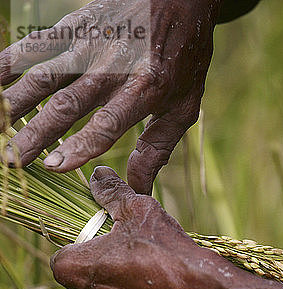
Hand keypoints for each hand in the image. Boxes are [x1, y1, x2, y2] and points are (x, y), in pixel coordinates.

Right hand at [0, 0, 220, 193]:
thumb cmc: (183, 57)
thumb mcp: (184, 106)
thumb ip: (159, 147)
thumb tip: (139, 188)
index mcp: (145, 88)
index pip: (108, 123)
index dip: (80, 146)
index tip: (54, 166)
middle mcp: (113, 66)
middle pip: (68, 105)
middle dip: (36, 134)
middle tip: (10, 160)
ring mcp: (92, 44)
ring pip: (46, 75)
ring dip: (17, 103)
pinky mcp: (76, 25)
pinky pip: (38, 44)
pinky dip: (12, 61)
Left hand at [50, 166, 234, 288]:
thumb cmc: (168, 251)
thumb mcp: (139, 210)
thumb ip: (111, 193)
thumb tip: (97, 177)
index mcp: (71, 269)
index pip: (64, 255)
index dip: (86, 248)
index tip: (110, 243)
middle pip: (81, 282)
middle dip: (101, 272)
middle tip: (133, 260)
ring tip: (147, 282)